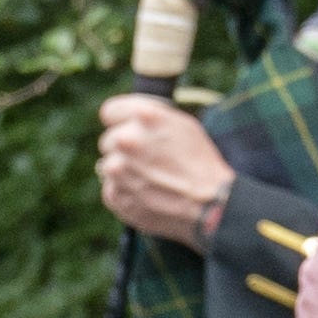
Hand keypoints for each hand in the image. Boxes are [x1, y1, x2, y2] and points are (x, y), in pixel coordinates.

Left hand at [94, 96, 233, 244]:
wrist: (210, 206)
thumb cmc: (200, 163)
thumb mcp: (183, 125)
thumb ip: (150, 116)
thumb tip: (127, 118)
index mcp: (144, 117)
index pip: (109, 111)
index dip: (120, 121)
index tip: (127, 129)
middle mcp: (127, 140)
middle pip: (108, 140)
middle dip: (124, 149)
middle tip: (148, 160)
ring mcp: (118, 170)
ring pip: (108, 166)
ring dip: (124, 172)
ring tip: (151, 180)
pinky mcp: (116, 196)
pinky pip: (112, 190)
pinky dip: (125, 193)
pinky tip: (148, 195)